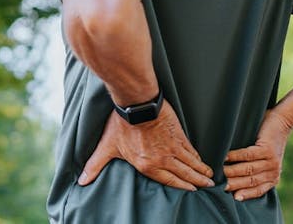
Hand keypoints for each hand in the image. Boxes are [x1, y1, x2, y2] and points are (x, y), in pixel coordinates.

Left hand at [78, 100, 214, 190]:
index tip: (191, 190)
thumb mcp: (107, 147)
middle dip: (196, 181)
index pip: (169, 181)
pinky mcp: (178, 134)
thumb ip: (95, 165)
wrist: (137, 103)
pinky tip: (202, 158)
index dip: (182, 186)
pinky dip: (198, 156)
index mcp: (147, 166)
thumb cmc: (121, 124)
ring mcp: (172, 147)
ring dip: (201, 170)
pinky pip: (191, 149)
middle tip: (207, 185)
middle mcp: (162, 160)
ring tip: (210, 175)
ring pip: (190, 163)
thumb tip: (82, 181)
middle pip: (184, 174)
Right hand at [223, 110, 292, 200]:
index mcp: (272, 178)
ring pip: (248, 169)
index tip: (232, 198)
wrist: (282, 122)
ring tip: (219, 172)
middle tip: (219, 187)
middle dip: (234, 185)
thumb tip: (232, 179)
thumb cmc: (268, 141)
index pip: (257, 190)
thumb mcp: (265, 160)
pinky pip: (248, 155)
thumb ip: (254, 170)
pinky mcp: (267, 149)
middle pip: (250, 181)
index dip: (244, 194)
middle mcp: (273, 172)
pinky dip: (234, 156)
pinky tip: (225, 157)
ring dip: (232, 172)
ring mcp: (271, 161)